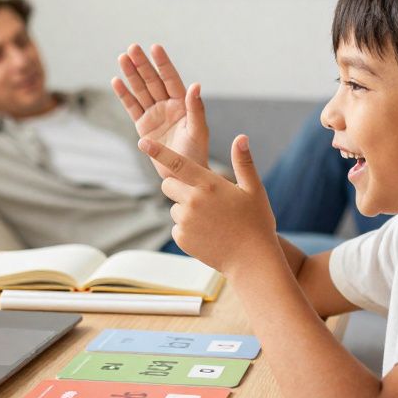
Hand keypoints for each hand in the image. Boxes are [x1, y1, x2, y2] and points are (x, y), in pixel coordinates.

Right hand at [111, 44, 208, 177]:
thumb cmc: (196, 154)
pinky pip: (132, 107)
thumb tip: (196, 85)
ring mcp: (154, 114)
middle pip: (152, 81)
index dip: (163, 64)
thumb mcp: (198, 131)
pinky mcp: (143, 125)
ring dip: (131, 74)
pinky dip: (124, 95)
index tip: (155, 47)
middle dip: (142, 64)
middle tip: (132, 48)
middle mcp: (167, 105)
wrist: (183, 175)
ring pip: (140, 90)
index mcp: (182, 103)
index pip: (171, 79)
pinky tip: (116, 81)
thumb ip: (196, 108)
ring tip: (122, 57)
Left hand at [138, 134, 279, 275]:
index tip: (142, 142)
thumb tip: (241, 137)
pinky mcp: (181, 238)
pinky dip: (188, 229)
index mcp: (209, 185)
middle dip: (179, 187)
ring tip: (211, 220)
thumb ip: (243, 162)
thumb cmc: (256, 222)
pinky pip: (177, 227)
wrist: (251, 260)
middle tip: (202, 197)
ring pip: (174, 207)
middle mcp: (192, 201)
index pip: (178, 163)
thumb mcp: (254, 190)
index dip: (158, 151)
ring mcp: (185, 221)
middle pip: (168, 184)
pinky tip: (208, 234)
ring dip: (185, 210)